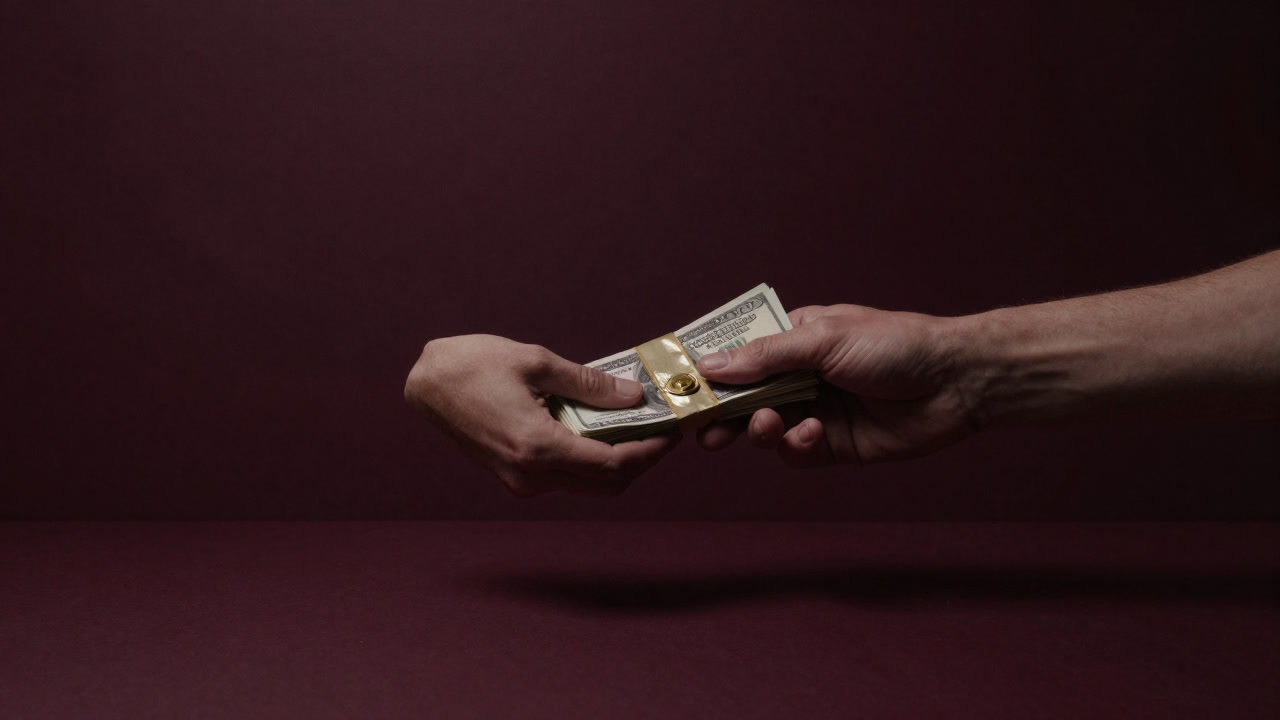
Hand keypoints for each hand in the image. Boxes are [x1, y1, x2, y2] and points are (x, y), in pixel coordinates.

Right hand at [405, 335, 680, 495]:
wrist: (425, 383)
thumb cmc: (472, 365)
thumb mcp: (537, 362)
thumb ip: (589, 384)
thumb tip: (633, 397)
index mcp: (538, 448)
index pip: (614, 464)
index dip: (651, 450)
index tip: (673, 430)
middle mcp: (530, 476)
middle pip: (607, 484)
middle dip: (642, 459)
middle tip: (662, 428)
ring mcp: (521, 482)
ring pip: (588, 485)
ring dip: (618, 461)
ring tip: (638, 425)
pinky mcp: (515, 477)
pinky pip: (567, 477)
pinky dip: (592, 459)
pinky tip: (603, 429)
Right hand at [694, 305, 974, 466]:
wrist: (958, 382)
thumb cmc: (896, 344)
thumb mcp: (824, 339)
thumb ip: (765, 356)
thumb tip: (708, 365)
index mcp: (794, 339)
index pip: (738, 354)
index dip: (708, 371)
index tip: (679, 387)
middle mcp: (799, 375)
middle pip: (742, 398)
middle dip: (721, 413)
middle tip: (701, 427)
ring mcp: (815, 411)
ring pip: (764, 429)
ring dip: (758, 430)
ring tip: (767, 425)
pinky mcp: (834, 445)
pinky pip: (796, 454)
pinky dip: (797, 447)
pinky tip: (813, 434)